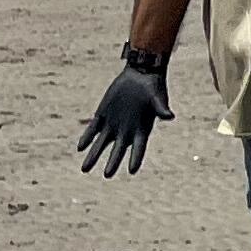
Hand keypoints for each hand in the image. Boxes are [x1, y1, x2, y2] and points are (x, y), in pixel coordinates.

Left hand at [78, 55, 171, 177]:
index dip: (136, 159)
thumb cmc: (153, 86)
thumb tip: (170, 116)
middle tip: (106, 175)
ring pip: (101, 144)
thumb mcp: (157, 98)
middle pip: (118, 151)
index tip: (132, 171)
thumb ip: (160, 108)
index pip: (139, 148)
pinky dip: (87, 138)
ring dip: (93, 155)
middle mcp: (126, 130)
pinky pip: (93, 129)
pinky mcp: (102, 115)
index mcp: (142, 128)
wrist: (140, 74)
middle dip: (112, 163)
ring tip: (84, 169)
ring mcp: (113, 124)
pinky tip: (80, 147)